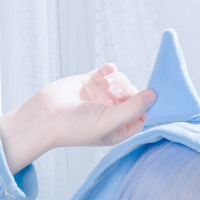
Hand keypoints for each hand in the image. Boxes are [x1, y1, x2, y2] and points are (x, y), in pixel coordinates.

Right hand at [0, 64, 155, 173]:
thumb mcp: (109, 122)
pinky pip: (109, 71)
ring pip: (122, 81)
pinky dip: (110, 70)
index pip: (142, 115)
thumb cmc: (75, 127)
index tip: (146, 95)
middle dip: (127, 90)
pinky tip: (105, 73)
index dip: (144, 105)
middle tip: (112, 91)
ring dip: (117, 79)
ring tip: (104, 85)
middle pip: (133, 95)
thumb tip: (153, 96)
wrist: (45, 116)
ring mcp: (101, 97)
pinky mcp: (91, 82)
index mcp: (118, 130)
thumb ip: (133, 108)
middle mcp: (111, 114)